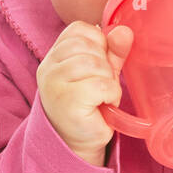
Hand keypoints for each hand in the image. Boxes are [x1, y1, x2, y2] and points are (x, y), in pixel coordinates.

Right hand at [37, 21, 133, 164]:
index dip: (98, 43)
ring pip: (94, 63)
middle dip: (105, 65)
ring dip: (108, 81)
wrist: (79, 143)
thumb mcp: (103, 72)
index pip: (78, 30)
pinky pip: (99, 84)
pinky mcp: (66, 101)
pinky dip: (110, 94)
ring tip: (103, 96)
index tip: (99, 66)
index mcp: (54, 56)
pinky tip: (104, 105)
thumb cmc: (90, 105)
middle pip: (88, 46)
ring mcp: (54, 84)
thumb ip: (113, 51)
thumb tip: (124, 31)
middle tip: (101, 87)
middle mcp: (48, 67)